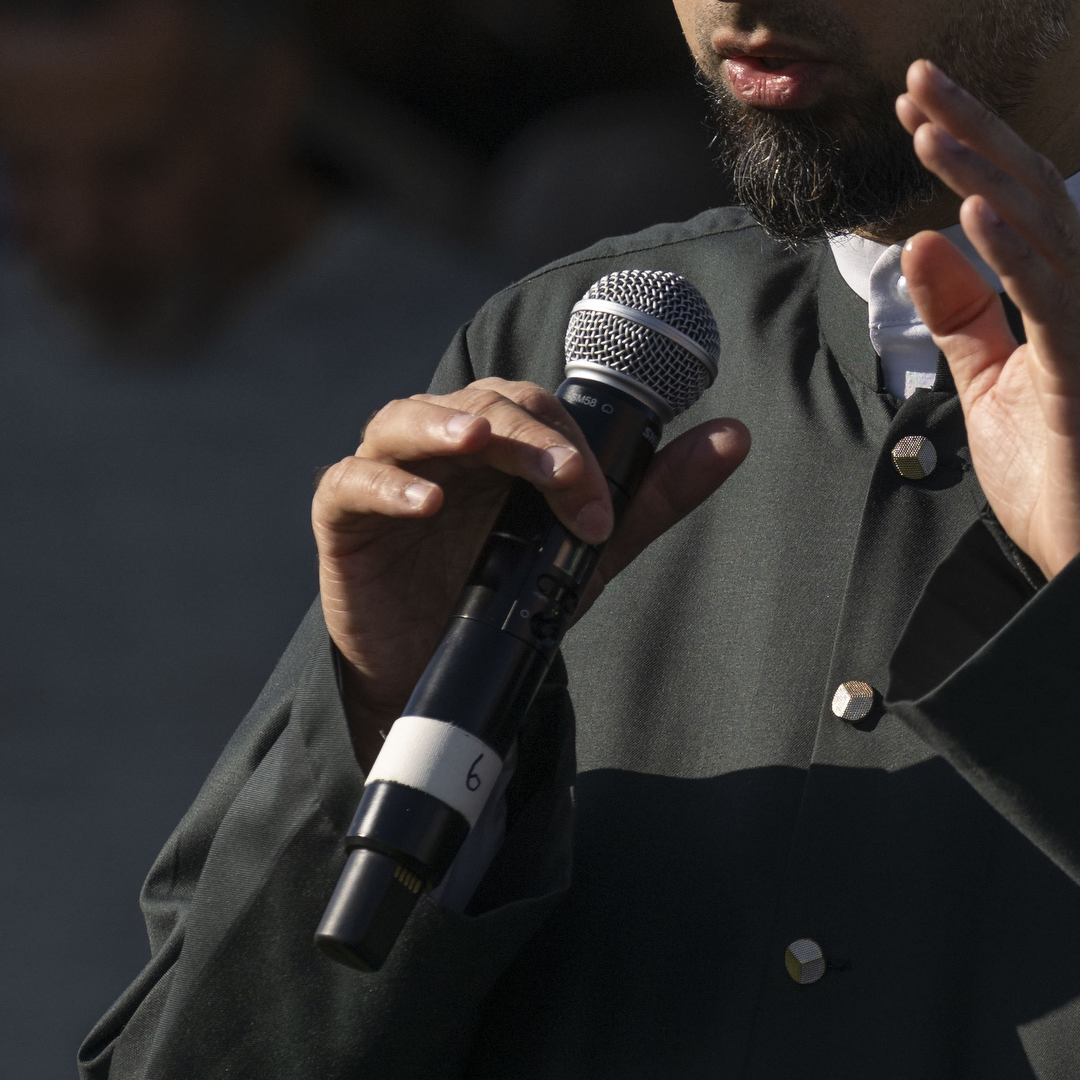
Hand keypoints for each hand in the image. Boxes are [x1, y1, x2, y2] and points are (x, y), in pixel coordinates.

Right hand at [313, 379, 748, 762]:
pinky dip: (388, 485)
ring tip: (481, 439)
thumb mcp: (588, 547)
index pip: (539, 410)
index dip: (574, 447)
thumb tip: (736, 435)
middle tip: (567, 481)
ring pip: (408, 420)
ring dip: (447, 423)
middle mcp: (443, 442)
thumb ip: (654, 493)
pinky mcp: (343, 515)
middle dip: (531, 440)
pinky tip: (425, 501)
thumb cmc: (505, 593)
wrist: (438, 673)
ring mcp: (387, 472)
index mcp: (500, 441)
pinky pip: (353, 483)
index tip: (600, 506)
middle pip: (485, 406)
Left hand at [896, 60, 1079, 576]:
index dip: (971, 140)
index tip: (916, 98)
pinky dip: (1011, 248)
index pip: (1017, 195)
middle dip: (974, 127)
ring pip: (1041, 228)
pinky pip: (1051, 297)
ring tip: (929, 130)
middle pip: (1033, 187)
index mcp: (1061, 293)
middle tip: (918, 75)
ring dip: (980, 172)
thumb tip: (922, 242)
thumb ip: (961, 314)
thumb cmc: (1059, 471)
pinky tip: (972, 211)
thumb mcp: (989, 381)